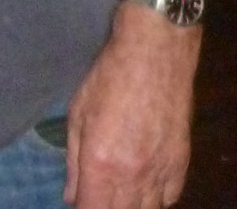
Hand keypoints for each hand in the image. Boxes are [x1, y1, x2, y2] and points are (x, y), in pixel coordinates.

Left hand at [64, 0, 201, 208]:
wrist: (154, 57)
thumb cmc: (108, 79)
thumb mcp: (78, 114)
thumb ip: (74, 161)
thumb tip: (70, 197)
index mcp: (101, 163)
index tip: (78, 202)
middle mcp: (133, 176)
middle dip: (103, 207)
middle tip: (95, 193)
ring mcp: (160, 174)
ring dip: (129, 206)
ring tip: (116, 191)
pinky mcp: (181, 166)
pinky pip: (168, 200)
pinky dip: (153, 199)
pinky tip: (142, 186)